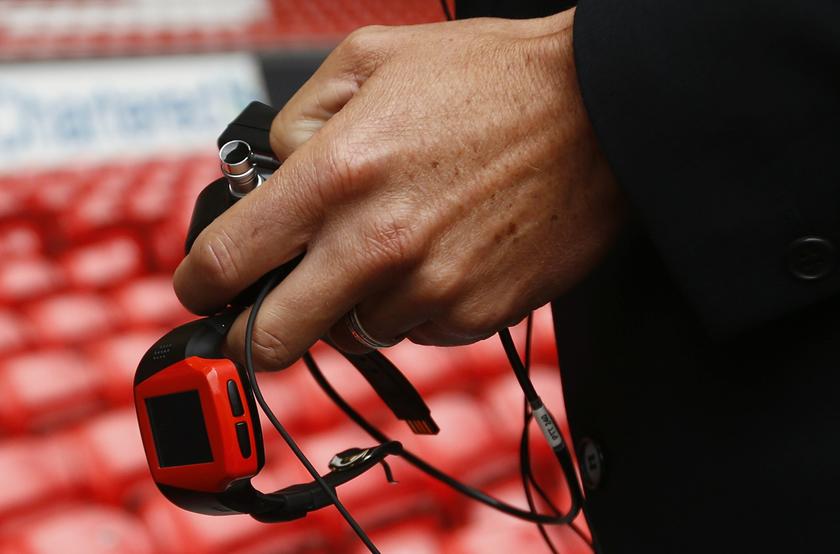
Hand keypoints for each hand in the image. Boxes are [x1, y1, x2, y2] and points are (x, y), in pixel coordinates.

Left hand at [173, 8, 623, 368]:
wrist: (597, 114)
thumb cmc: (489, 81)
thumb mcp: (370, 58)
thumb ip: (297, 121)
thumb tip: (272, 179)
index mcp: (336, 175)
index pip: (227, 261)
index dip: (198, 286)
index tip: (200, 293)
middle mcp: (376, 244)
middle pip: (273, 339)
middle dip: (255, 334)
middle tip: (265, 314)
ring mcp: (429, 288)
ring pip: (354, 331)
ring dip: (355, 302)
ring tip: (397, 243)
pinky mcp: (475, 314)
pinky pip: (417, 328)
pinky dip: (414, 303)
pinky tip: (442, 252)